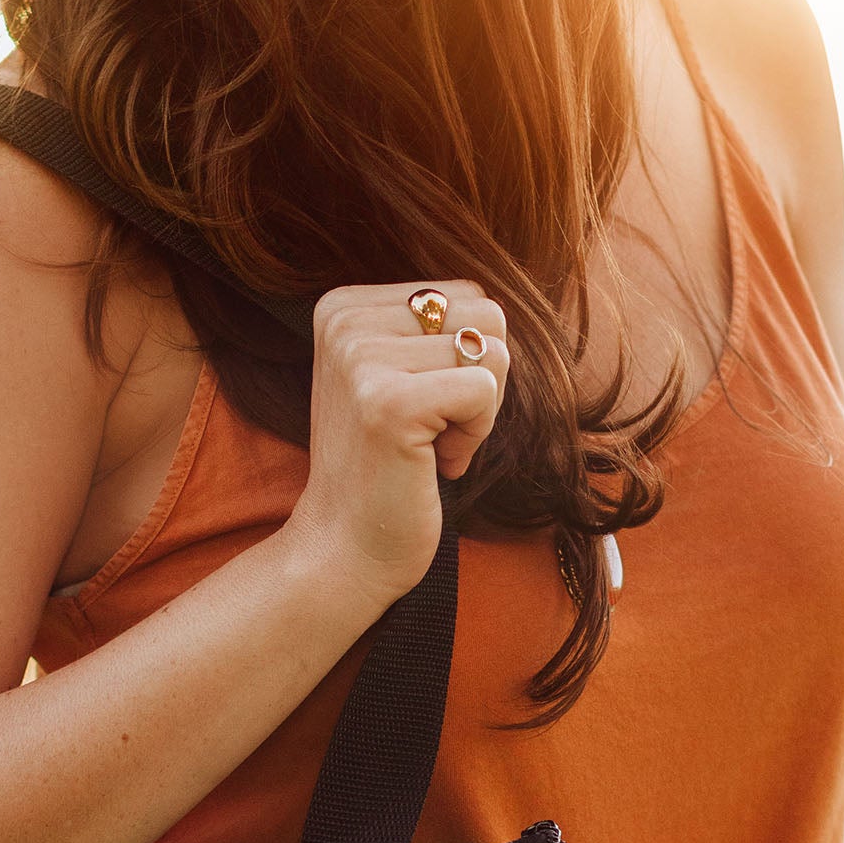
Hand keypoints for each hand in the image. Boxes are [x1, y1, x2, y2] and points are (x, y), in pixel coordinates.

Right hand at [282, 280, 509, 607]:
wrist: (346, 548)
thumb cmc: (387, 467)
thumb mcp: (400, 375)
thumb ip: (436, 328)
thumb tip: (499, 305)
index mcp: (343, 305)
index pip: (465, 294)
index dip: (465, 357)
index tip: (424, 406)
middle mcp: (344, 320)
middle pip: (485, 313)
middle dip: (481, 378)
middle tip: (437, 428)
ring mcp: (361, 359)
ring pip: (493, 350)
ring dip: (480, 411)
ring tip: (433, 445)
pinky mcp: (389, 402)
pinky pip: (485, 389)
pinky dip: (476, 435)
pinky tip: (436, 462)